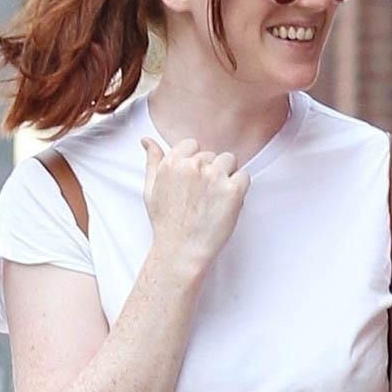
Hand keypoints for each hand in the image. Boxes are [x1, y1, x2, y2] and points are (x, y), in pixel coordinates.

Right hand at [141, 137, 249, 270]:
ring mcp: (214, 176)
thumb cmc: (166, 223)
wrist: (181, 250)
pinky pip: (244, 176)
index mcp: (172, 163)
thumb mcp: (150, 190)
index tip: (194, 181)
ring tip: (215, 199)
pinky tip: (227, 204)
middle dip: (211, 171)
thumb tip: (147, 140)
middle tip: (203, 196)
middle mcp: (193, 166)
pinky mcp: (233, 189)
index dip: (196, 163)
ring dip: (227, 176)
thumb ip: (152, 162)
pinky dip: (240, 189)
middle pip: (213, 155)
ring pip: (230, 161)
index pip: (192, 145)